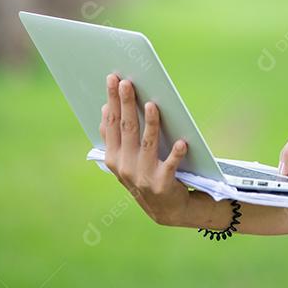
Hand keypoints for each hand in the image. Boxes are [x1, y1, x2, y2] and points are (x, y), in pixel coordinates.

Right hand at [100, 74, 194, 226]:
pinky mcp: (163, 183)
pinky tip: (182, 142)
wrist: (166, 209)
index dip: (112, 101)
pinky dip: (176, 153)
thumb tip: (105, 108)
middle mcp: (125, 167)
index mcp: (114, 158)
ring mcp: (143, 176)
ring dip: (150, 123)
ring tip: (153, 104)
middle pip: (126, 129)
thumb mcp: (125, 159)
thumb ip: (115, 137)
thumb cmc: (145, 175)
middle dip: (126, 104)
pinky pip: (171, 165)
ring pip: (147, 143)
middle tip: (128, 82)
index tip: (113, 79)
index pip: (111, 124)